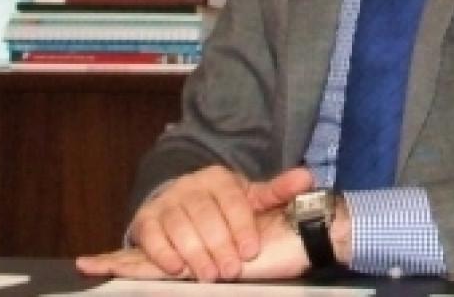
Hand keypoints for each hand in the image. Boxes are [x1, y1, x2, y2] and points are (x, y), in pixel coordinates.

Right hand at [76, 164, 311, 281]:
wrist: (180, 202)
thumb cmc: (222, 207)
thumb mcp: (250, 199)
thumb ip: (277, 191)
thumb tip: (307, 177)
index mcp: (218, 179)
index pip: (231, 201)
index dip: (241, 226)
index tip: (251, 251)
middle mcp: (190, 186)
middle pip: (203, 214)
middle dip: (218, 245)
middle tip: (231, 271)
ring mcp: (166, 202)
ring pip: (178, 225)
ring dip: (193, 253)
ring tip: (208, 276)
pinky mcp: (146, 221)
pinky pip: (151, 236)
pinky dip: (163, 253)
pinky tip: (177, 270)